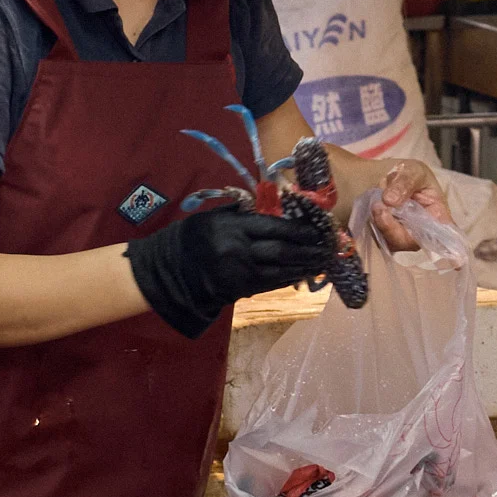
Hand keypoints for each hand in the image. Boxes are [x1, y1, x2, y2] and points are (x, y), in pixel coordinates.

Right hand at [126, 203, 333, 337]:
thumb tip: (274, 206)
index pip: (273, 227)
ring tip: (322, 262)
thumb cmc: (192, 239)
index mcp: (232, 227)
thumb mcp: (214, 217)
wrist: (170, 271)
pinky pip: (271, 283)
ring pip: (280, 270)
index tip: (316, 229)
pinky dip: (289, 279)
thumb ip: (242, 213)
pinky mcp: (240, 290)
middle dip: (307, 250)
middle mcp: (238, 250)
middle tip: (326, 248)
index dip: (298, 230)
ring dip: (304, 266)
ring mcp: (240, 272)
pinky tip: (302, 274)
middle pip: (281, 250)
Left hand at [367, 157, 445, 252]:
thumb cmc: (408, 174)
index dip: (452, 250)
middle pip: (412, 242)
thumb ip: (405, 182)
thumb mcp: (411, 170)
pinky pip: (380, 238)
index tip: (454, 261)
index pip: (447, 236)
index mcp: (438, 215)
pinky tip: (374, 206)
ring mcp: (404, 238)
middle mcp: (423, 232)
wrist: (385, 178)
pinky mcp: (387, 238)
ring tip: (376, 202)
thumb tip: (391, 200)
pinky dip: (375, 223)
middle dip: (394, 228)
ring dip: (382, 224)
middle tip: (379, 207)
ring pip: (393, 242)